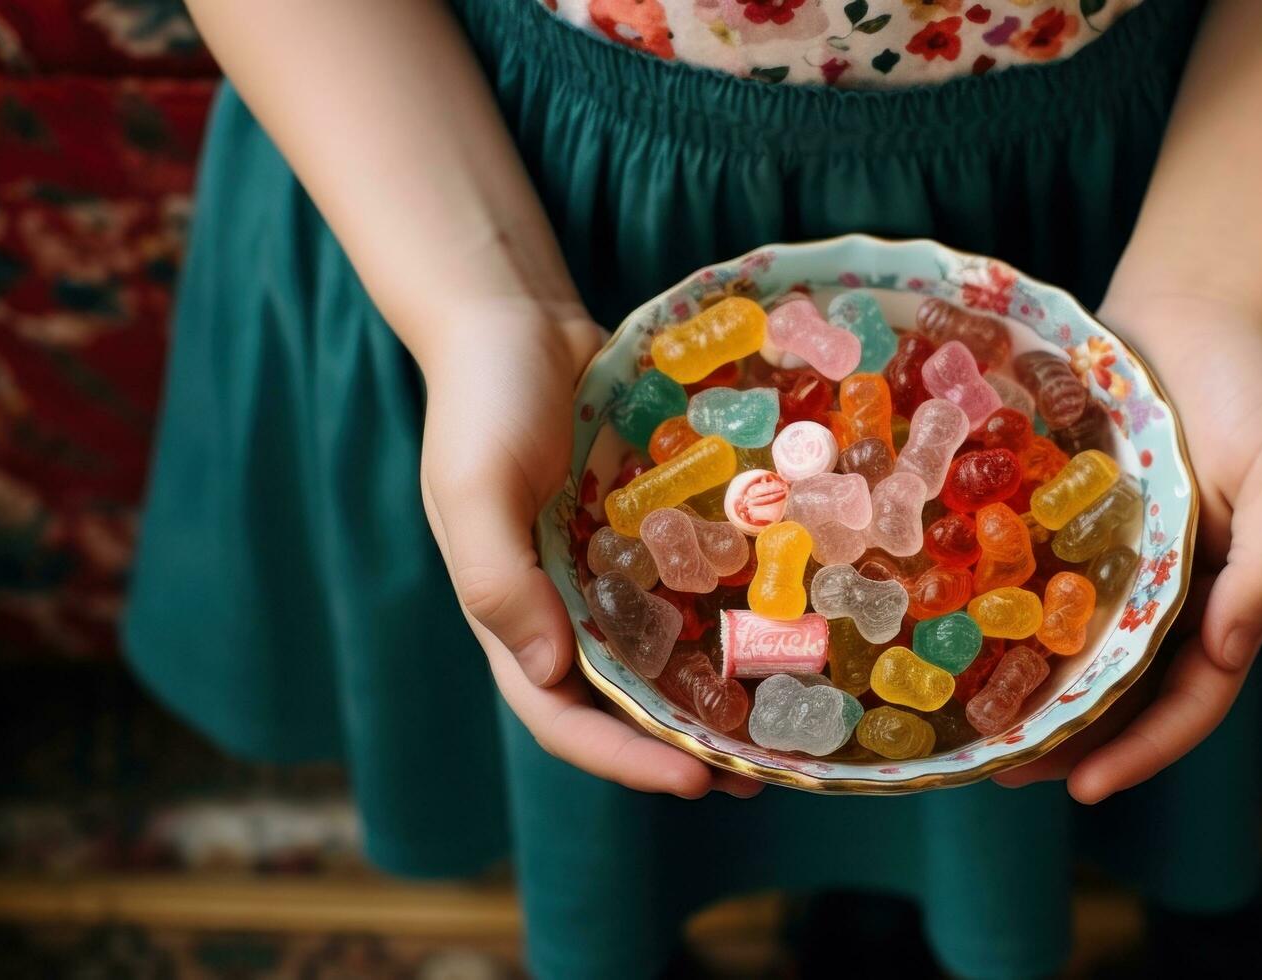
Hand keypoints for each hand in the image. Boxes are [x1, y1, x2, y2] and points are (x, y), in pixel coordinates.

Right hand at [412, 300, 762, 799]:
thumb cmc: (482, 402)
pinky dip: (732, 616)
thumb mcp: (472, 486)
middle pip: (624, 704)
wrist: (517, 321)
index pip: (562, 716)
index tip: (693, 780)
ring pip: (667, 657)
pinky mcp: (650, 534)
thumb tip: (544, 669)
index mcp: (511, 615)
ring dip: (718, 696)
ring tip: (788, 727)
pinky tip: (789, 629)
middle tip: (762, 775)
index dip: (623, 758)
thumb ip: (496, 577)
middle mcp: (563, 609)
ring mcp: (609, 574)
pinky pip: (693, 588)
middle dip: (686, 747)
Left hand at [996, 293, 1261, 802]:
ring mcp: (1112, 562)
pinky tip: (950, 635)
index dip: (1142, 750)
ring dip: (1026, 696)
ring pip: (1068, 650)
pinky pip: (1030, 581)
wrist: (1191, 308)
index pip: (1190, 700)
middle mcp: (1164, 595)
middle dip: (1066, 743)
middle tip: (1000, 775)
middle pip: (1117, 693)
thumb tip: (1228, 650)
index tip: (1085, 787)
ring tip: (967, 732)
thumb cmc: (1251, 387)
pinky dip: (1000, 617)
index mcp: (1223, 598)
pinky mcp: (1064, 522)